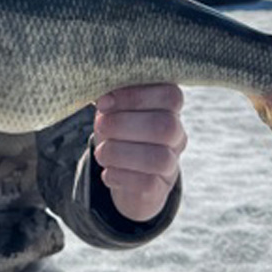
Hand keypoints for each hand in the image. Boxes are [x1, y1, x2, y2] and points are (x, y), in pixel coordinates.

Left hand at [93, 84, 186, 222]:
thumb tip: (95, 83)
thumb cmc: (118, 128)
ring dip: (120, 153)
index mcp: (168, 107)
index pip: (170, 94)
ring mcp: (172, 162)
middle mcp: (177, 133)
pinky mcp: (160, 188)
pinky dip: (120, 176)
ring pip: (158, 158)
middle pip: (165, 127)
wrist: (124, 173)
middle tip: (100, 128)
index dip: (134, 96)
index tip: (103, 102)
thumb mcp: (114, 106)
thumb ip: (111, 92)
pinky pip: (147, 183)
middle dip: (123, 125)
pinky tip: (108, 172)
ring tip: (101, 152)